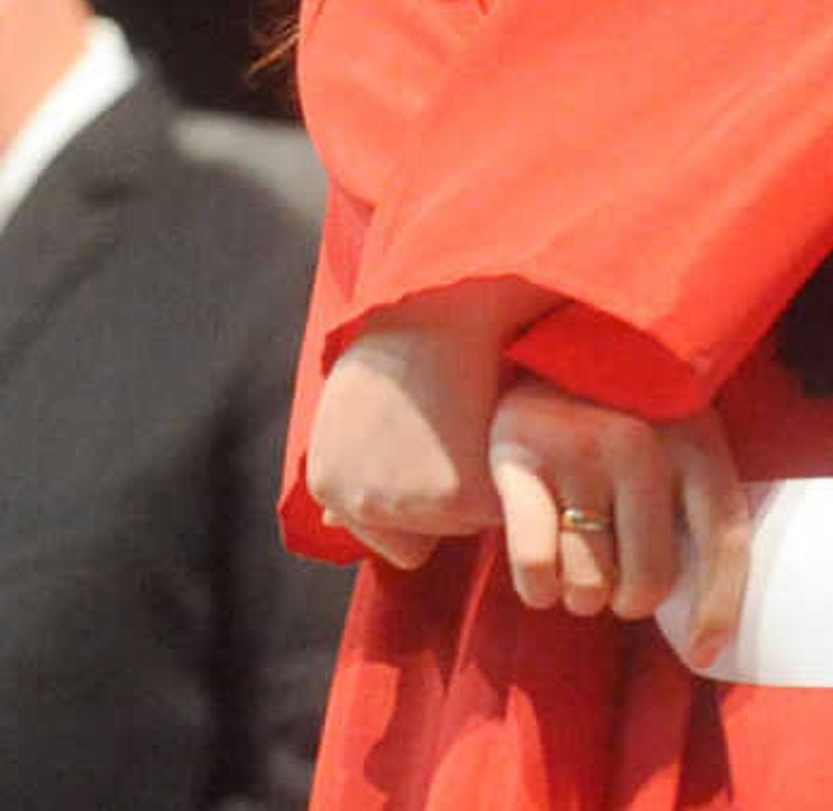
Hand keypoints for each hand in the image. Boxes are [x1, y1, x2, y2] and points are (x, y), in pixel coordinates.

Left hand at [303, 311, 506, 570]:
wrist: (444, 295)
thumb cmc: (405, 342)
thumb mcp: (347, 405)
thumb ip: (346, 472)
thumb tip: (331, 525)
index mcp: (328, 482)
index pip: (392, 538)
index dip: (420, 491)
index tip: (426, 437)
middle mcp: (360, 503)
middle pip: (427, 534)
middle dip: (443, 491)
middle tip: (447, 424)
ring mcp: (408, 505)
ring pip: (464, 524)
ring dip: (473, 484)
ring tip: (466, 419)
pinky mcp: (458, 498)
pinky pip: (500, 514)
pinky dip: (504, 480)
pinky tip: (490, 428)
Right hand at [485, 378, 748, 668]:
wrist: (554, 343)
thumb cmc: (630, 419)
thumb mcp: (679, 450)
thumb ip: (694, 521)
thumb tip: (701, 648)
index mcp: (694, 436)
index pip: (724, 538)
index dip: (719, 607)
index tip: (702, 653)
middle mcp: (639, 438)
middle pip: (650, 578)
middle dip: (632, 599)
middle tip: (618, 583)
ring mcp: (575, 442)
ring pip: (589, 581)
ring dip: (583, 595)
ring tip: (580, 562)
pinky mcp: (517, 451)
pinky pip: (535, 565)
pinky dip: (539, 587)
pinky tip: (542, 572)